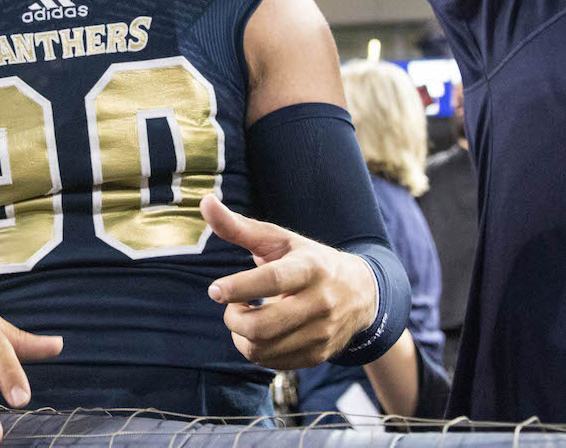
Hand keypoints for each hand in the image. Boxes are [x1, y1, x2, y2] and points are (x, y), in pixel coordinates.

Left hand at [201, 195, 377, 368]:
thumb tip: (205, 202)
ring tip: (247, 315)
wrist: (360, 292)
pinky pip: (271, 362)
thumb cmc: (308, 259)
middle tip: (233, 303)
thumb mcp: (279, 240)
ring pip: (262, 349)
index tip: (214, 290)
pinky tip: (260, 331)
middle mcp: (320, 302)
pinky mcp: (317, 355)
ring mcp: (321, 333)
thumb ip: (239, 226)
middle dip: (233, 318)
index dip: (240, 287)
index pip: (273, 280)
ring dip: (240, 335)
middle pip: (263, 326)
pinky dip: (255, 349)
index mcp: (310, 267)